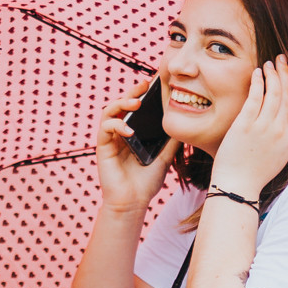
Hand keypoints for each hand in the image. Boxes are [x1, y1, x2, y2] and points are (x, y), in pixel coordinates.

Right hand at [95, 75, 177, 212]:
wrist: (133, 203)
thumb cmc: (146, 182)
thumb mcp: (165, 157)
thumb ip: (171, 141)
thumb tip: (184, 124)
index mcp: (133, 132)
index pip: (135, 108)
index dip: (141, 94)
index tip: (154, 84)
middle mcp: (120, 133)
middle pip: (121, 104)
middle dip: (131, 92)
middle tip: (144, 85)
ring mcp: (110, 139)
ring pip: (109, 111)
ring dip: (121, 103)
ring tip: (136, 103)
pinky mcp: (102, 148)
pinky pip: (105, 128)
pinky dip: (116, 125)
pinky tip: (129, 130)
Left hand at [209, 56, 287, 198]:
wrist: (237, 186)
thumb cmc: (254, 173)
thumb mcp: (278, 156)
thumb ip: (284, 136)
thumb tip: (286, 115)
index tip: (284, 78)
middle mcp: (281, 131)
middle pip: (287, 95)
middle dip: (285, 74)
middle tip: (281, 60)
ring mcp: (264, 127)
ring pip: (274, 93)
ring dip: (272, 74)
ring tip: (269, 63)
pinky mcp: (246, 125)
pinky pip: (255, 97)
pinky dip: (258, 82)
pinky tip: (257, 72)